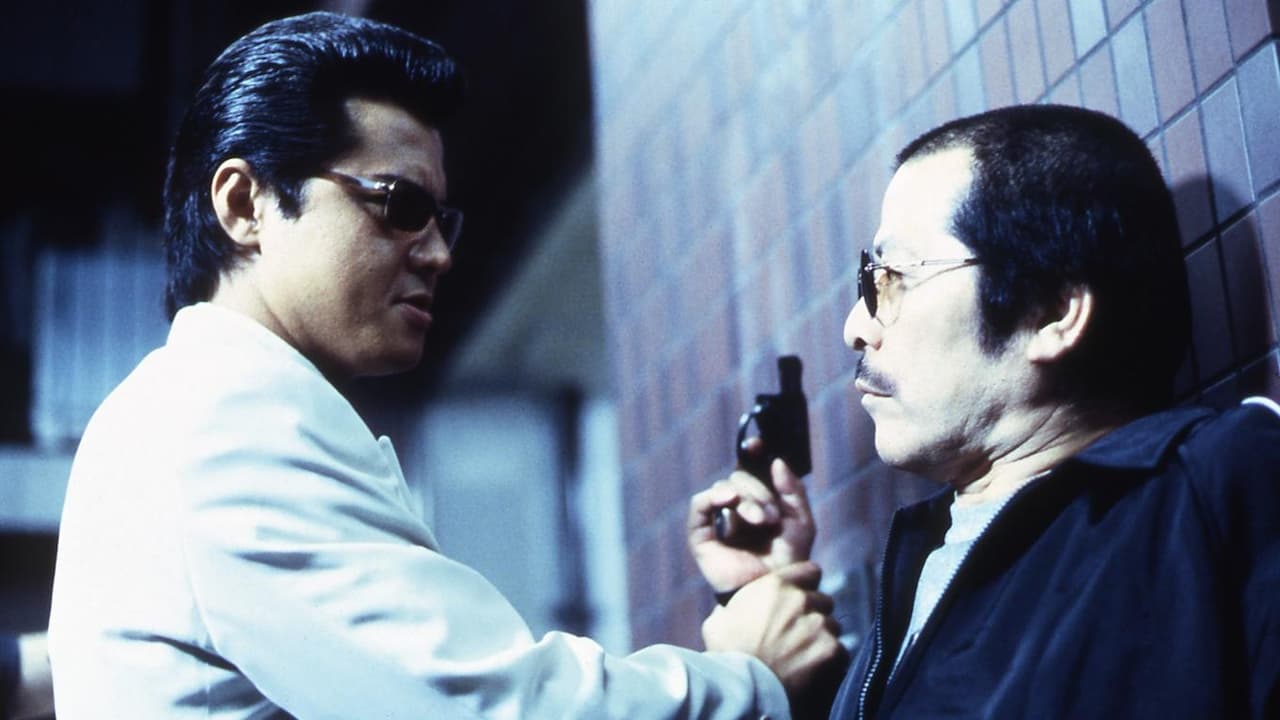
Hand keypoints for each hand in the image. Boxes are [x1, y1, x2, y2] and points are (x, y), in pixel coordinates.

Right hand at [687, 441, 815, 592]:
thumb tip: (776, 461)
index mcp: (758, 504)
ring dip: (745, 498)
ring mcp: (718, 522)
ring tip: (761, 520)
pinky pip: (699, 505)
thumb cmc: (789, 562)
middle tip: (772, 515)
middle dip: (758, 490)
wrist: (776, 591)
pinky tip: (729, 501)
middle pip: (739, 478)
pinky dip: (713, 497)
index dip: (750, 453)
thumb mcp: (801, 522)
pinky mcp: (701, 537)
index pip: (748, 469)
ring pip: (723, 488)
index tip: (757, 444)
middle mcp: (736, 510)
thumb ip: (793, 490)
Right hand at [701, 562, 844, 698]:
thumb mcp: (719, 620)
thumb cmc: (727, 652)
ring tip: (806, 652)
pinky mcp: (832, 650)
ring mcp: (820, 625)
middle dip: (814, 612)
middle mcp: (803, 600)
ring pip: (832, 626)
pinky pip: (839, 650)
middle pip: (823, 600)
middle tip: (799, 630)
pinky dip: (830, 658)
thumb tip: (737, 610)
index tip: (800, 596)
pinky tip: (814, 667)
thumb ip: (736, 607)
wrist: (745, 687)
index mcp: (776, 586)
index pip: (810, 571)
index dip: (806, 584)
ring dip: (822, 636)